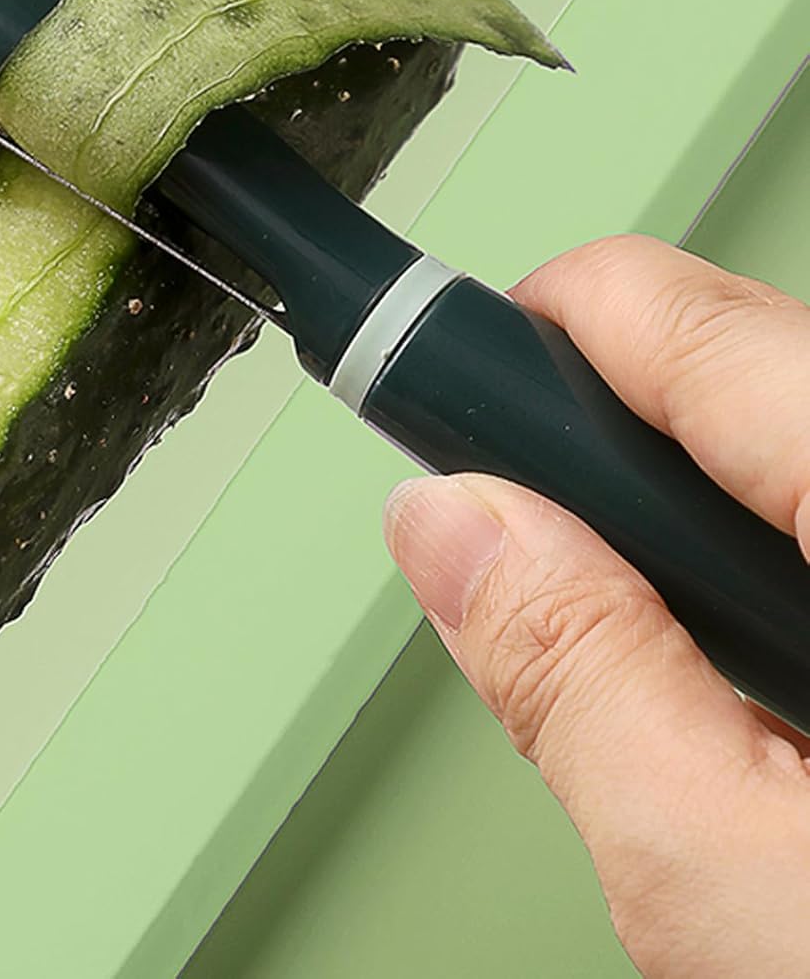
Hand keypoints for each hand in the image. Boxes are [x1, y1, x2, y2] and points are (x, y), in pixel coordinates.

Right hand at [383, 234, 809, 978]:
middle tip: (553, 571)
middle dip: (620, 463)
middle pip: (753, 371)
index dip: (537, 338)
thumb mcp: (749, 902)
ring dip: (717, 533)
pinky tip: (799, 692)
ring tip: (704, 677)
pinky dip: (794, 571)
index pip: (685, 321)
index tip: (457, 397)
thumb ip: (579, 678)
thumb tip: (449, 524)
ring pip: (807, 449)